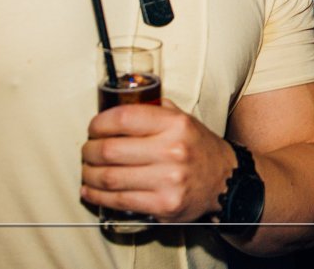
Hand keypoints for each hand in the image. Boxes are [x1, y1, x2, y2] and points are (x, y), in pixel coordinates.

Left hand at [81, 99, 236, 222]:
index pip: (124, 118)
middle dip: (89, 151)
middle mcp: (172, 151)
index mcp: (176, 125)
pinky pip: (119, 201)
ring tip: (86, 171)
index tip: (93, 128)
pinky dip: (98, 196)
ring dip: (89, 175)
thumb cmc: (198, 149)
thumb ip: (154, 111)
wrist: (226, 181)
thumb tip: (118, 107)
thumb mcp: (183, 120)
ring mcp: (168, 181)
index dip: (99, 123)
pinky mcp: (163, 205)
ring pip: (110, 178)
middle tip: (86, 151)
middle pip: (110, 150)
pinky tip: (91, 190)